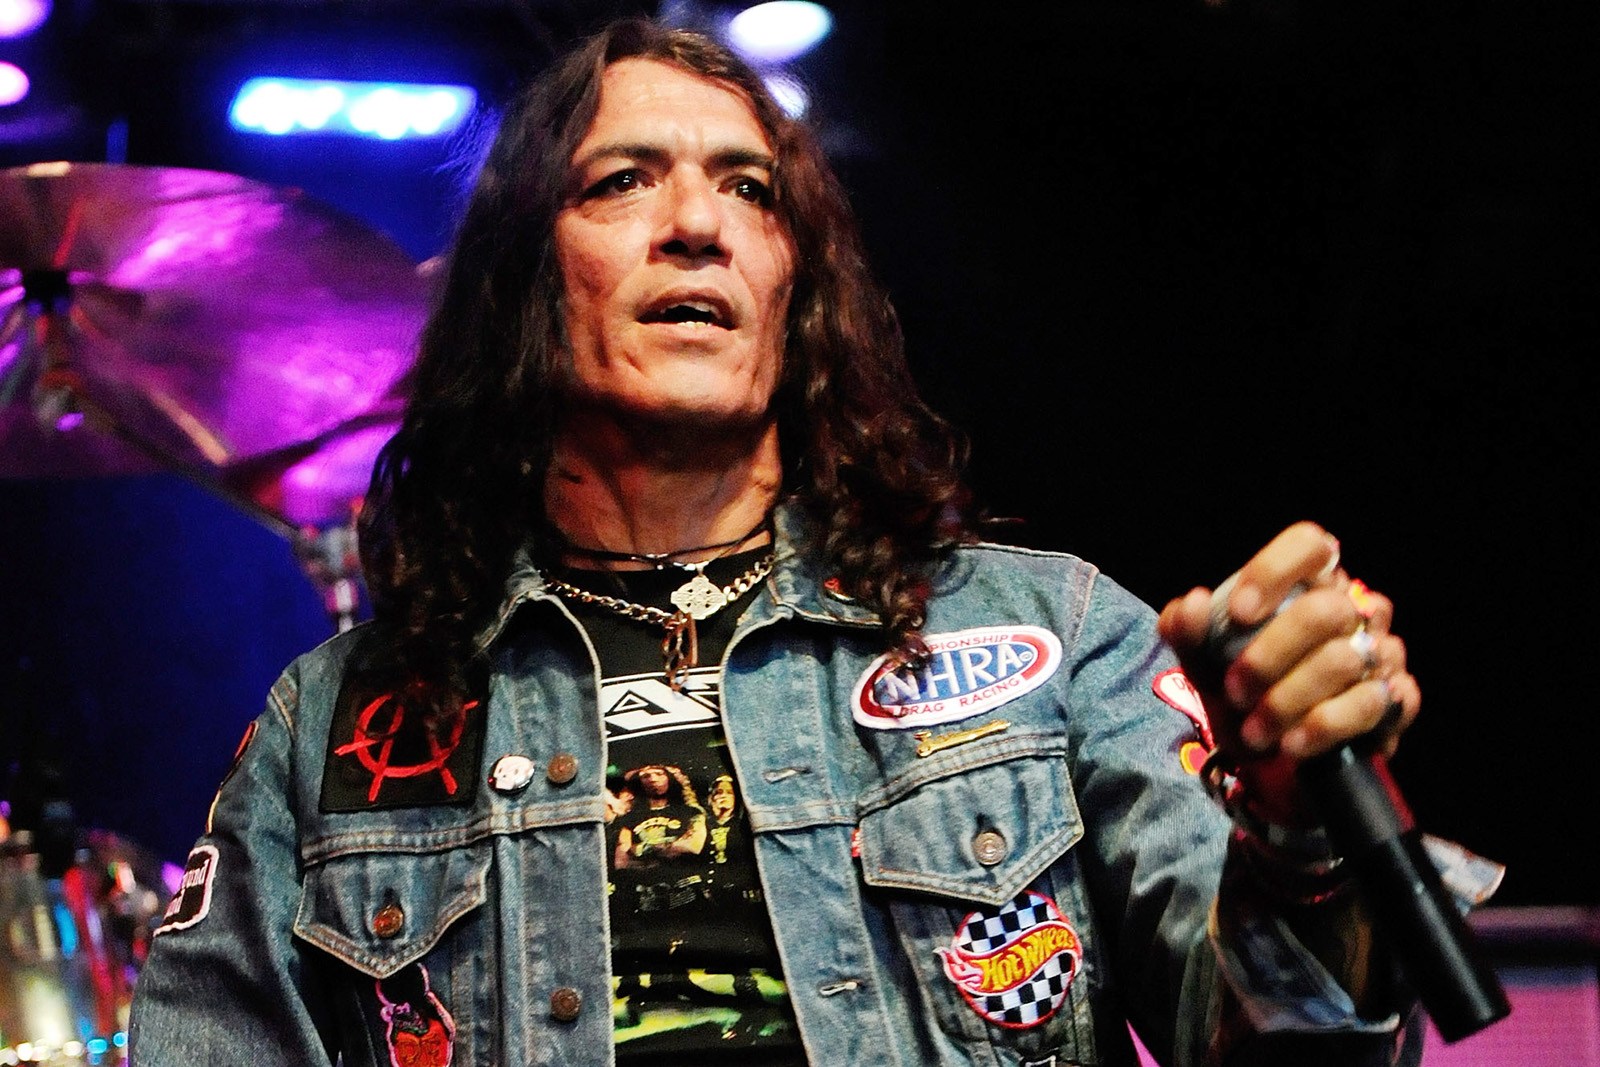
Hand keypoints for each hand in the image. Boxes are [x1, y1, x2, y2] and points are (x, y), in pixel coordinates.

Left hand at [1157, 522, 1420, 821]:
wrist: (1271, 760)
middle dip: (1270, 656)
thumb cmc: (1241, 690)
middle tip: (1235, 690)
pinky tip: (1293, 744)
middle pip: (1325, 610)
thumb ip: (1185, 630)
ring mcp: (1381, 651)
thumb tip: (1192, 603)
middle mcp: (1354, 608)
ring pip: (1345, 660)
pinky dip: (1323, 727)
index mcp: (1308, 583)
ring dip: (1288, 701)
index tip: (1238, 612)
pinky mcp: (1397, 698)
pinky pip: (1370, 705)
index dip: (1274, 571)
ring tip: (1254, 731)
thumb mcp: (1202, 662)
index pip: (1309, 545)